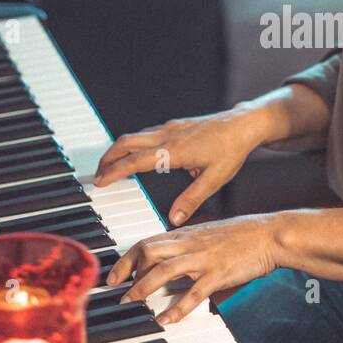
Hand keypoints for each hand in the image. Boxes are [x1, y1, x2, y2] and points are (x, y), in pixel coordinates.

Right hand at [93, 108, 261, 225]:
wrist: (245, 124)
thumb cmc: (231, 150)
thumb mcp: (214, 179)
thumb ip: (192, 199)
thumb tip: (174, 219)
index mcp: (174, 150)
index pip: (135, 161)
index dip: (114, 171)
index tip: (100, 181)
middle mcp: (168, 135)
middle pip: (126, 143)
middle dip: (108, 158)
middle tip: (98, 174)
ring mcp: (170, 128)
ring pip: (134, 136)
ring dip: (119, 150)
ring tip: (111, 166)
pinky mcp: (176, 126)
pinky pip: (146, 133)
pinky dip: (133, 144)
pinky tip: (137, 155)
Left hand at [107, 212, 282, 320]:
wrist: (270, 235)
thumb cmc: (243, 236)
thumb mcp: (209, 236)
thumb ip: (188, 247)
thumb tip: (169, 261)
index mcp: (186, 234)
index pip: (147, 242)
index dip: (127, 259)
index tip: (115, 276)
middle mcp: (190, 243)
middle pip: (148, 252)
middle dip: (127, 272)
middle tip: (117, 292)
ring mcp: (204, 258)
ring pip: (164, 270)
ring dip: (144, 288)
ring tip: (132, 304)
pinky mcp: (219, 273)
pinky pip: (193, 292)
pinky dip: (177, 307)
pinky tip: (166, 319)